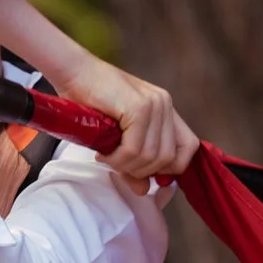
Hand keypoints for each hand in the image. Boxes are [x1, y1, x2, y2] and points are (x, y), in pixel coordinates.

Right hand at [59, 57, 198, 179]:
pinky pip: (134, 150)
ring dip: (126, 165)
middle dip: (141, 170)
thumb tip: (143, 190)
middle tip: (117, 164)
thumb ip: (134, 162)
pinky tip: (103, 153)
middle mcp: (165, 104)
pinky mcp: (138, 108)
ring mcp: (155, 104)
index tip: (145, 171)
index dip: (171, 167)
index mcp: (165, 109)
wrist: (73, 72)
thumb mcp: (117, 137)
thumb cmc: (90, 101)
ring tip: (107, 157)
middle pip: (169, 158)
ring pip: (151, 157)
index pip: (189, 147)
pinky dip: (118, 159)